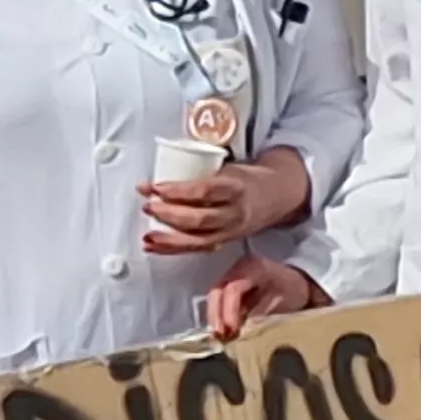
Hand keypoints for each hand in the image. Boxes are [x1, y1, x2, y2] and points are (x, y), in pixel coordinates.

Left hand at [138, 147, 309, 256]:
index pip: (204, 191)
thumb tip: (160, 180)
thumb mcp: (228, 169)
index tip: (155, 186)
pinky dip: (172, 249)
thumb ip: (199, 175)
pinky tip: (153, 246)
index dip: (177, 190)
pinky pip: (195, 250)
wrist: (273, 198)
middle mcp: (234, 213)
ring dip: (168, 238)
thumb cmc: (245, 180)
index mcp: (236, 188)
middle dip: (169, 214)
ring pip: (197, 240)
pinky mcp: (223, 243)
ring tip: (147, 233)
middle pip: (199, 219)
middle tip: (148, 205)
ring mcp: (229, 231)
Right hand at [207, 256, 324, 339]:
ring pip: (214, 295)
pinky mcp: (228, 282)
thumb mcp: (284, 302)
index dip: (230, 311)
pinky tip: (221, 329)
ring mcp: (232, 273)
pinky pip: (218, 298)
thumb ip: (263, 313)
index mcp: (256, 268)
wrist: (296, 281)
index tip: (232, 330)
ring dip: (214, 316)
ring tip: (219, 335)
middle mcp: (239, 267)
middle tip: (220, 335)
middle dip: (216, 314)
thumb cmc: (293, 291)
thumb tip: (244, 329)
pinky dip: (217, 314)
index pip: (233, 288)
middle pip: (218, 290)